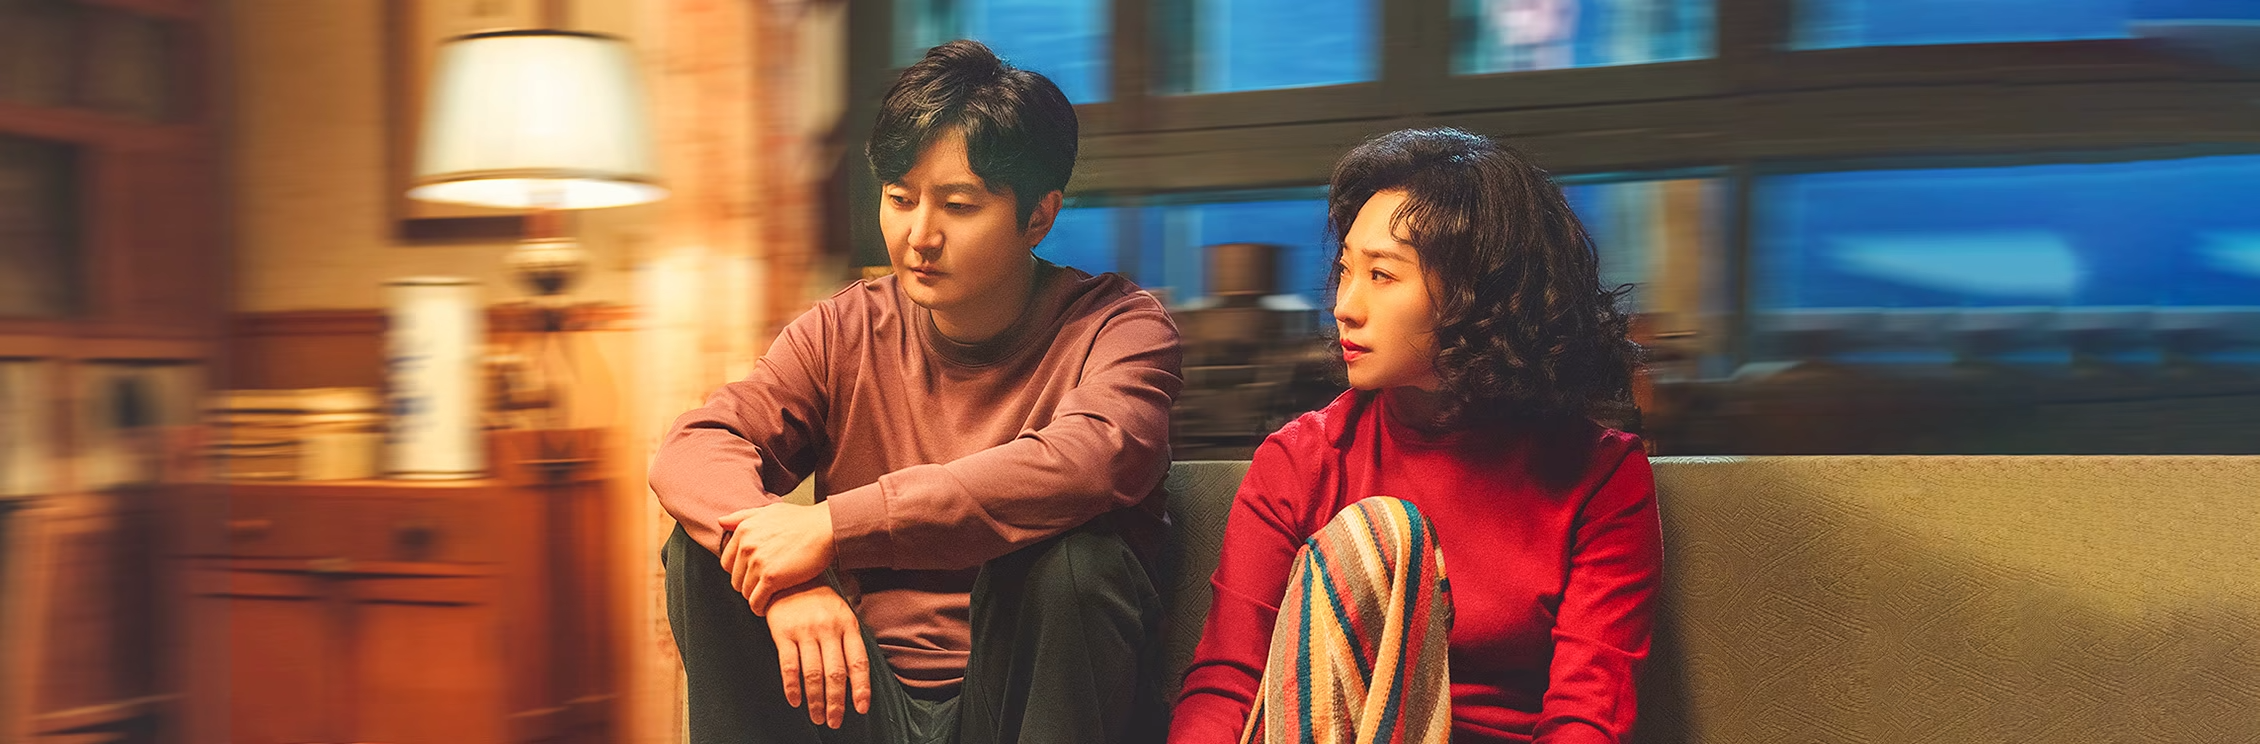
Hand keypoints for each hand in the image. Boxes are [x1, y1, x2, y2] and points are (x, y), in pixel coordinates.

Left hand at [718, 502, 836, 611]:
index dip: (740, 572)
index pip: (727, 562)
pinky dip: (760, 607)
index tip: (752, 575)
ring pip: (745, 592)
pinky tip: (768, 606)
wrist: (826, 527)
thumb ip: (742, 516)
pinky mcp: (772, 578)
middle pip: (735, 579)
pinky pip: (756, 601)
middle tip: (763, 586)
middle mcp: (747, 546)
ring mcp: (758, 563)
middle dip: (748, 585)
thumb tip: (721, 521)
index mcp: (744, 530)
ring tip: (768, 596)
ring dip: (756, 597)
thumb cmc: (802, 519)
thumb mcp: (769, 511)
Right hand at [764, 580, 871, 727]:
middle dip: (836, 702)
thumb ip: (850, 640)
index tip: (861, 708)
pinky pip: (789, 666)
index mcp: (848, 625)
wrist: (789, 578)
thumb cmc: (819, 601)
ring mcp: (805, 631)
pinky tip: (795, 702)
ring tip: (817, 718)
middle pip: (835, 673)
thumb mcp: (842, 613)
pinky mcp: (783, 633)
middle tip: (835, 722)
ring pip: (813, 673)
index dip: (860, 687)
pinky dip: (792, 687)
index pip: (858, 662)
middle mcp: (828, 629)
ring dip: (816, 700)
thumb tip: (858, 677)